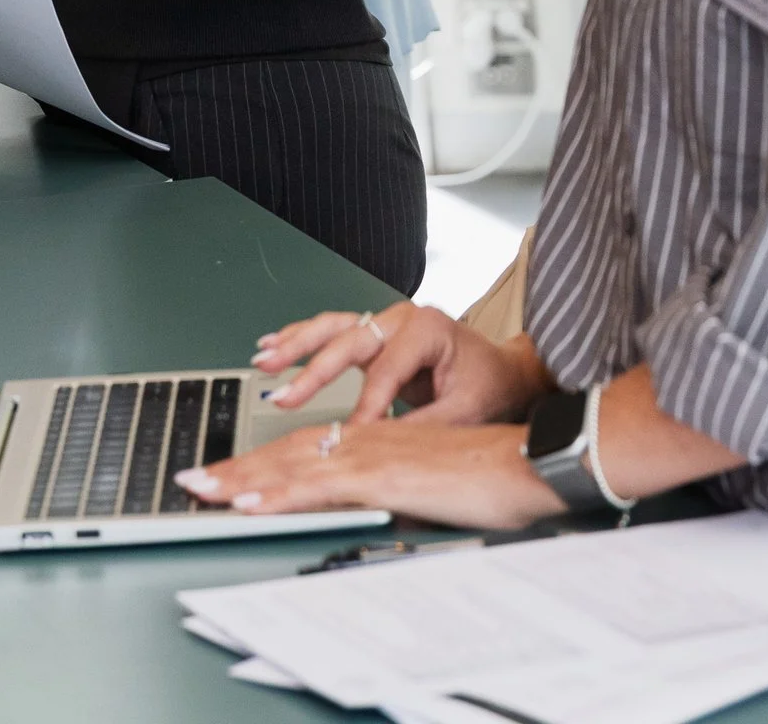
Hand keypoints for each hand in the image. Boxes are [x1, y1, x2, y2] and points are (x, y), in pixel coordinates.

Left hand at [174, 417, 559, 528]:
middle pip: (285, 450)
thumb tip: (368, 512)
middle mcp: (362, 438)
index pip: (302, 448)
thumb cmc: (486, 477)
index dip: (261, 461)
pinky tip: (249, 501)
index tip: (226, 475)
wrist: (524, 462)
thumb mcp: (424, 488)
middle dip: (236, 467)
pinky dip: (277, 493)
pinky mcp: (378, 475)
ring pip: (290, 463)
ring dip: (242, 477)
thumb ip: (389, 494)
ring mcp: (367, 453)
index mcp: (372, 440)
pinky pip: (316, 485)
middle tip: (193, 480)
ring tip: (202, 489)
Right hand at [256, 304, 546, 426]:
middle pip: (348, 340)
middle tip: (284, 396)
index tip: (345, 435)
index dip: (366, 405)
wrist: (502, 371)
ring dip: (295, 345)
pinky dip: (301, 339)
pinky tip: (274, 345)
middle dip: (312, 371)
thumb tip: (382, 449)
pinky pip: (331, 331)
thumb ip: (423, 428)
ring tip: (265, 360)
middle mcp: (400, 318)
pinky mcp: (373, 336)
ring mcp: (384, 322)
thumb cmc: (489, 386)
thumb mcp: (465, 412)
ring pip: (331, 327)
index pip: (386, 371)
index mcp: (427, 329)